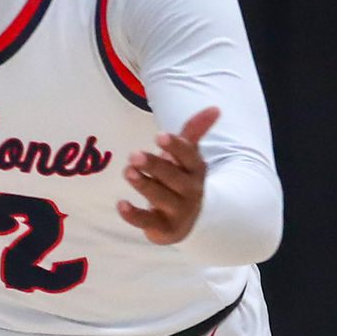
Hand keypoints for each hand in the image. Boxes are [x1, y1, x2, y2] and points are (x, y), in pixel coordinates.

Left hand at [117, 106, 218, 244]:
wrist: (188, 219)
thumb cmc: (181, 178)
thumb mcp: (187, 156)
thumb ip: (194, 131)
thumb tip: (215, 108)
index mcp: (195, 170)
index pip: (188, 157)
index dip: (175, 146)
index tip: (159, 135)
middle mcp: (190, 191)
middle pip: (174, 178)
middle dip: (155, 166)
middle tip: (134, 155)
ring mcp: (177, 211)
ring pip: (161, 198)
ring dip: (144, 185)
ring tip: (127, 172)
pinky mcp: (163, 228)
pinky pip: (148, 222)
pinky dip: (134, 215)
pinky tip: (120, 204)